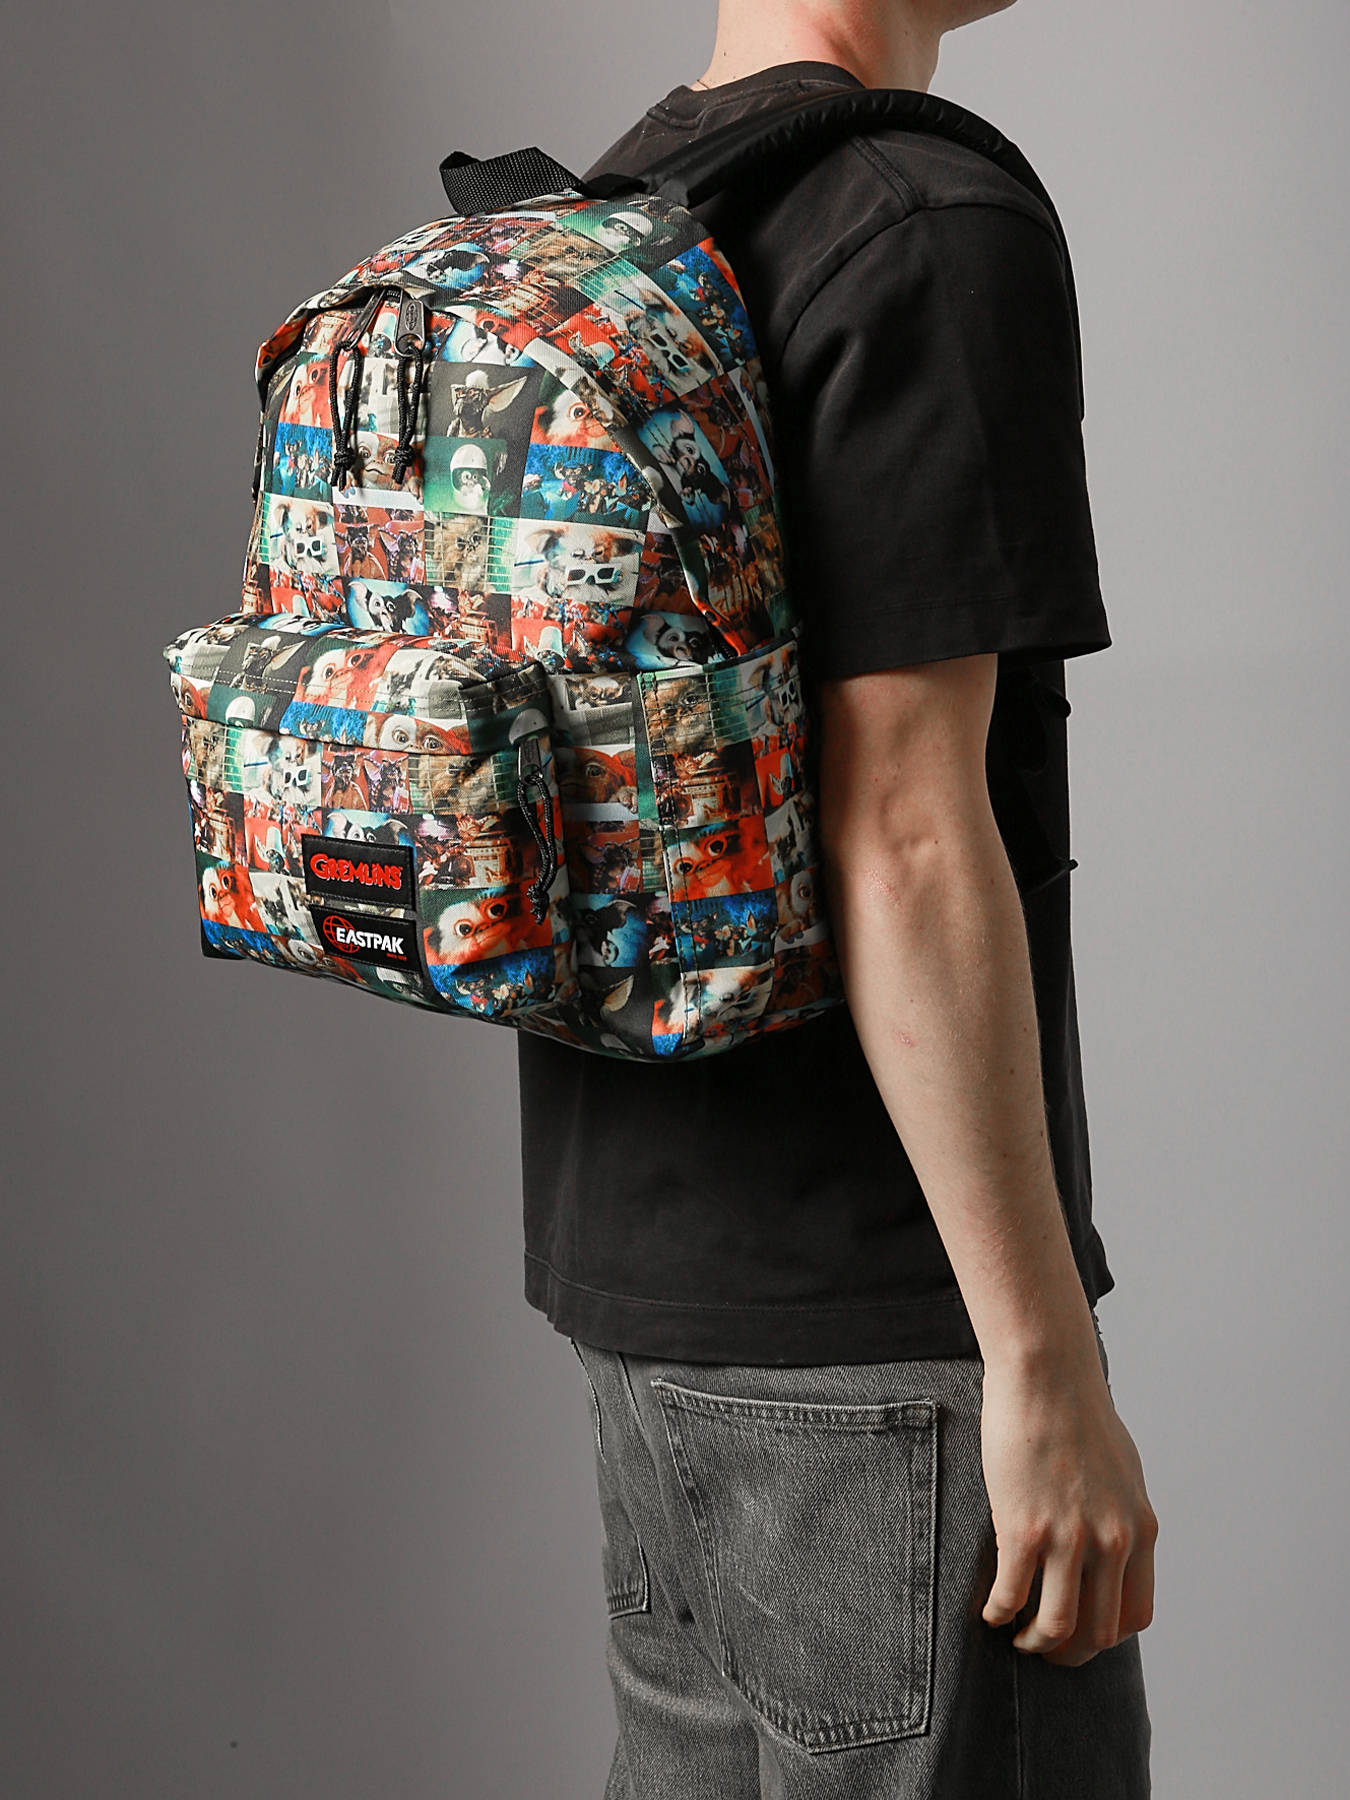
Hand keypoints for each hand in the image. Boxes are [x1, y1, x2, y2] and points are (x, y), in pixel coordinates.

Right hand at [979, 1345, 1157, 1665]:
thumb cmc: (1078, 1411)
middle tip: (1044, 1646)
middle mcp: (1112, 1542)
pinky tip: (989, 1608)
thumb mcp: (1122, 1471)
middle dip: (1070, 1651)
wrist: (1047, 1374)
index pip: (1136, 1615)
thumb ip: (1120, 1513)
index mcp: (1140, 1529)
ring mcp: (1069, 1539)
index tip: (1081, 1631)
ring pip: (1058, 1626)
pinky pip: (1012, 1594)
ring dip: (1035, 1642)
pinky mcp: (1025, 1528)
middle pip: (1099, 1632)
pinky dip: (998, 1612)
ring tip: (1016, 1634)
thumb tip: (1110, 1543)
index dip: (1106, 1636)